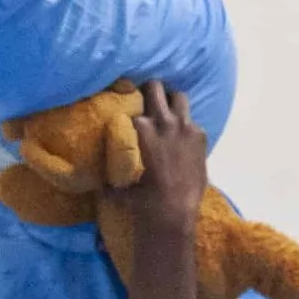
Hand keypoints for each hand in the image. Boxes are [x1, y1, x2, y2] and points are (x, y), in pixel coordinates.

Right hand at [113, 82, 205, 234]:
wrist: (176, 212)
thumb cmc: (144, 199)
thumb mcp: (123, 186)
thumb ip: (113, 176)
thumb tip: (98, 179)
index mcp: (142, 129)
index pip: (132, 104)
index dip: (128, 105)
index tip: (126, 106)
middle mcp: (164, 122)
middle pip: (155, 87)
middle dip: (149, 90)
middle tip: (146, 98)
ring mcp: (185, 127)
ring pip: (179, 96)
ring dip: (171, 102)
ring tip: (167, 111)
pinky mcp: (201, 137)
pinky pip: (192, 121)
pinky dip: (186, 125)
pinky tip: (181, 138)